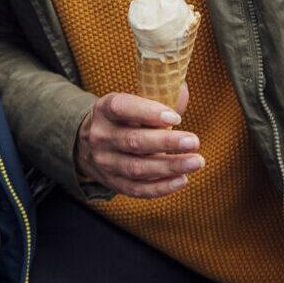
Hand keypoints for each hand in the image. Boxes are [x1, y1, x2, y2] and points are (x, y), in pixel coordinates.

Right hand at [75, 89, 201, 198]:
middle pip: (134, 142)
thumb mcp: (131, 102)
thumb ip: (158, 97)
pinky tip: (182, 179)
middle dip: (167, 142)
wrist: (87, 145)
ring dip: (170, 166)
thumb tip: (184, 93)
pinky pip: (137, 189)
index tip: (176, 117)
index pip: (122, 108)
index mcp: (104, 109)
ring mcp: (105, 163)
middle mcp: (101, 136)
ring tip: (196, 162)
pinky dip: (161, 187)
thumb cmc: (121, 119)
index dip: (148, 112)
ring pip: (138, 168)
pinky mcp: (112, 183)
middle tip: (194, 141)